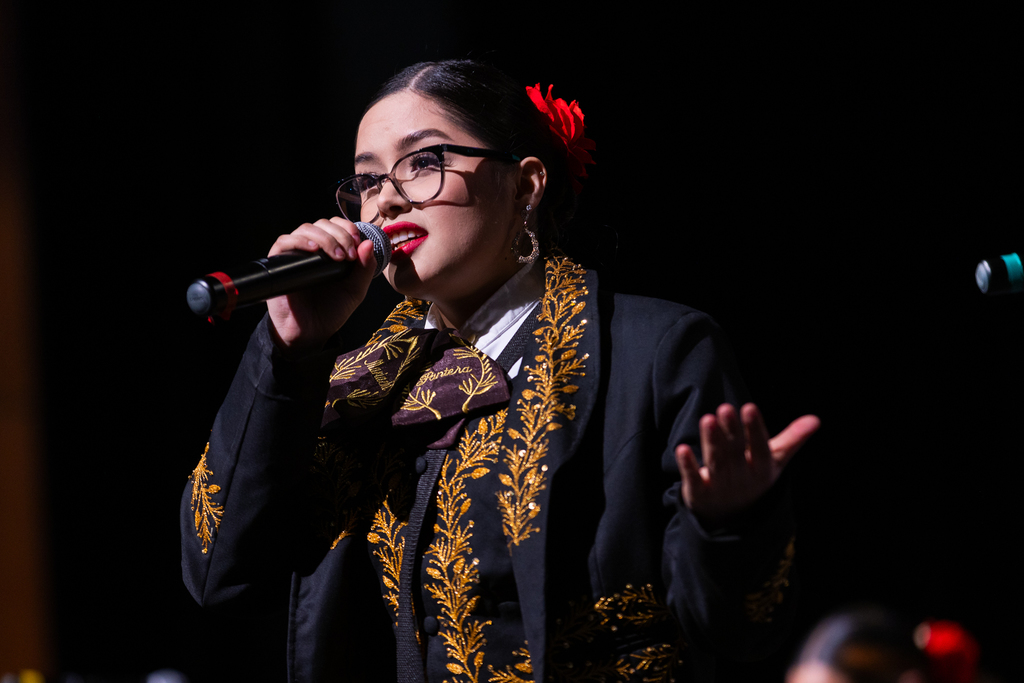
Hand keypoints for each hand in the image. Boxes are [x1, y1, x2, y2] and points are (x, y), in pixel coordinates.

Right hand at [266, 217, 378, 355]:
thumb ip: (364, 269)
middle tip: (349, 255)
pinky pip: (283, 242)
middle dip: (340, 234)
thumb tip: (369, 243)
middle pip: (322, 224)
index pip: (335, 226)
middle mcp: (312, 250)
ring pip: (305, 229)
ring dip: (324, 237)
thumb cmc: (331, 311)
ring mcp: (295, 255)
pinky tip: (313, 250)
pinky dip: (299, 241)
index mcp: (329, 251)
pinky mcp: (279, 264)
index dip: (347, 228)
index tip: (358, 243)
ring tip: (337, 256)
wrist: (310, 332)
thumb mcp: (355, 290)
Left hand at [674, 403, 819, 524]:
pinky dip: (688, 466)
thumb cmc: (754, 478)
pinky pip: (693, 479)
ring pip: (715, 462)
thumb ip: (792, 439)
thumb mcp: (774, 461)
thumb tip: (816, 419)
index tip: (750, 407)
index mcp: (762, 469)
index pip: (760, 449)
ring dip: (711, 442)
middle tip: (725, 408)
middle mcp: (741, 478)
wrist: (732, 518)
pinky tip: (681, 449)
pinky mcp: (698, 494)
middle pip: (735, 453)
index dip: (755, 430)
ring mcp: (719, 487)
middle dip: (731, 432)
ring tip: (707, 419)